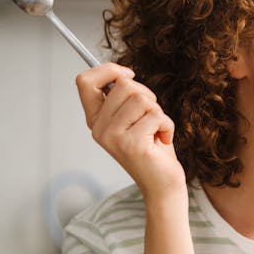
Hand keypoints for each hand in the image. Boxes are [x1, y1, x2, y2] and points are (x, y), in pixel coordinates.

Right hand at [75, 63, 184, 199]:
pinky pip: (156, 115)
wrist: (162, 184)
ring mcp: (113, 137)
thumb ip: (123, 98)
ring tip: (156, 131)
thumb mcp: (133, 117)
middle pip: (123, 84)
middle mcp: (98, 128)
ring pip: (141, 98)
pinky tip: (162, 140)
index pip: (85, 81)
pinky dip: (167, 125)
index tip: (129, 74)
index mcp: (95, 119)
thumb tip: (121, 73)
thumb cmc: (152, 148)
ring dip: (158, 112)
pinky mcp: (131, 144)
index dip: (108, 70)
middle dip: (147, 95)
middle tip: (151, 117)